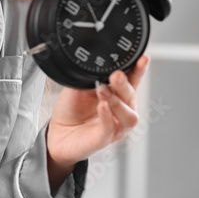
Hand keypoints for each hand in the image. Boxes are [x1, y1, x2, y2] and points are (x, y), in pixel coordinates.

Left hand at [47, 55, 149, 170]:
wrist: (56, 132)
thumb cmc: (70, 110)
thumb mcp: (77, 87)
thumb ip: (88, 77)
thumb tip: (96, 62)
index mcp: (117, 94)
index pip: (132, 81)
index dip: (139, 70)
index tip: (142, 58)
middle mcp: (121, 110)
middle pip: (131, 96)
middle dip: (125, 85)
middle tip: (116, 75)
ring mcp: (115, 126)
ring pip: (129, 116)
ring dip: (117, 101)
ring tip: (103, 90)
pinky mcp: (104, 138)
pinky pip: (110, 128)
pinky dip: (107, 116)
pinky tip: (102, 106)